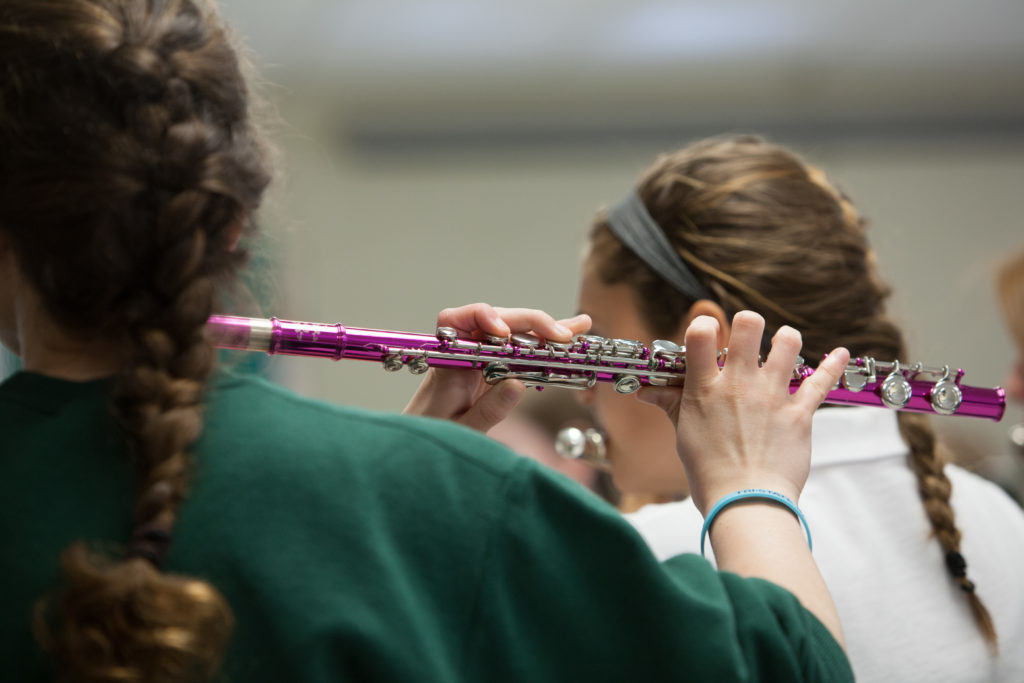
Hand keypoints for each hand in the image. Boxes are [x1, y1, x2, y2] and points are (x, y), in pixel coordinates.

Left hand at [403, 303, 590, 432]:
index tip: (503, 332)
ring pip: (514, 333)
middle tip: (562, 335)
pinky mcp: (496, 367)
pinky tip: (570, 340)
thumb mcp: (462, 430)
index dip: (481, 317)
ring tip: (579, 329)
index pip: (455, 321)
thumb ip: (488, 410)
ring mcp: (482, 358)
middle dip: (531, 323)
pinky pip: (521, 351)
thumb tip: (518, 384)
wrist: (426, 448)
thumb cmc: (436, 436)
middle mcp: (465, 353)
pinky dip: (545, 346)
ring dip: (545, 331)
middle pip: (497, 321)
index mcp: (448, 363)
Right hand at [638, 311, 849, 514]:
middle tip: (749, 334)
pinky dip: (833, 365)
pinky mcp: (799, 413)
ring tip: (784, 343)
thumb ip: (671, 404)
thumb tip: (647, 391)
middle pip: (748, 326)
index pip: (699, 335)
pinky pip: (821, 381)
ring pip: (787, 343)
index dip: (702, 325)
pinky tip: (841, 353)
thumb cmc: (709, 473)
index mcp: (705, 389)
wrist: (745, 502)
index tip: (706, 332)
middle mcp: (738, 384)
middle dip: (749, 323)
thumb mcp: (683, 434)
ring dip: (786, 339)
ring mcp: (771, 396)